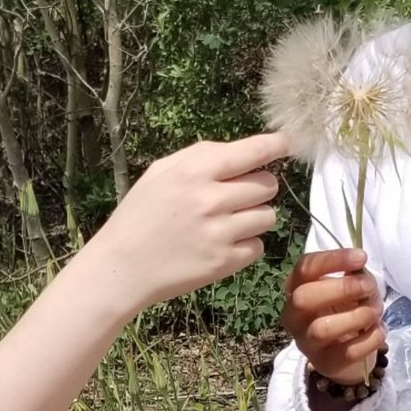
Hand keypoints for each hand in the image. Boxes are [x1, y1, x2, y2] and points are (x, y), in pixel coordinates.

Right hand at [93, 132, 289, 311]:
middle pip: (267, 185)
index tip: (288, 143)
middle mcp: (212, 199)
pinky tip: (222, 245)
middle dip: (258, 188)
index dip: (276, 145)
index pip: (253, 152)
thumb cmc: (139, 216)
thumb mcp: (161, 173)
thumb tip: (241, 152)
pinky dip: (246, 245)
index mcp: (195, 170)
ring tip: (228, 223)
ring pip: (268, 216)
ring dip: (255, 217)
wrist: (123, 267)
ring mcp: (221, 233)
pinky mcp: (225, 262)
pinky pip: (257, 246)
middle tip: (237, 198)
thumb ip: (200, 158)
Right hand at [282, 249, 384, 385]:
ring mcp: (307, 343)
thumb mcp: (345, 288)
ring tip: (375, 311)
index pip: (305, 268)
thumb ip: (350, 275)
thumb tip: (359, 268)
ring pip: (323, 329)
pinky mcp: (326, 363)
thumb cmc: (343, 311)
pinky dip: (370, 339)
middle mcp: (294, 317)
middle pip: (304, 298)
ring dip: (358, 315)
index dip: (333, 259)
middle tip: (369, 288)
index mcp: (296, 290)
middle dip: (342, 289)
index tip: (361, 257)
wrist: (347, 352)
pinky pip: (347, 352)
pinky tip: (380, 330)